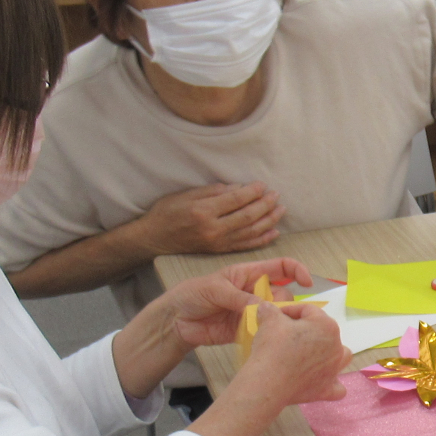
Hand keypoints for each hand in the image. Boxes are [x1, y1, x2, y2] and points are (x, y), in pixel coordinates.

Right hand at [136, 182, 284, 255]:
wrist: (154, 239)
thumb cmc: (167, 212)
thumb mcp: (185, 195)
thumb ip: (212, 191)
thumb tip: (238, 188)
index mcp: (204, 211)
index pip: (236, 200)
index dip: (252, 192)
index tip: (262, 185)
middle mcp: (213, 229)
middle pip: (248, 216)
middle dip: (265, 204)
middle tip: (276, 195)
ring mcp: (218, 242)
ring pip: (251, 231)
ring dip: (269, 220)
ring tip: (281, 209)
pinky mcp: (220, 251)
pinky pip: (246, 245)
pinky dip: (262, 239)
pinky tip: (274, 232)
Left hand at [162, 258, 314, 348]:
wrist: (176, 320)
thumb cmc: (193, 294)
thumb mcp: (214, 288)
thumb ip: (239, 297)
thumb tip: (263, 307)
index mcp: (250, 274)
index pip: (282, 267)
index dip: (297, 271)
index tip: (307, 282)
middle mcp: (255, 292)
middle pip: (284, 295)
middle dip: (282, 304)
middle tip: (268, 313)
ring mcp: (253, 312)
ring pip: (277, 316)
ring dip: (274, 321)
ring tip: (260, 326)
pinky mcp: (248, 330)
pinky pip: (264, 332)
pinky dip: (265, 335)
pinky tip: (257, 337)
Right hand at [240, 301, 350, 404]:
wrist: (269, 381)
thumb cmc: (273, 347)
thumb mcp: (269, 321)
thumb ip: (270, 311)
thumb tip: (266, 306)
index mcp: (326, 326)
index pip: (309, 311)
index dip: (290, 311)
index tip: (276, 315)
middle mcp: (337, 346)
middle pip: (326, 332)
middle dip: (309, 330)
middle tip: (287, 334)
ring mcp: (335, 369)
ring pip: (341, 356)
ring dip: (330, 353)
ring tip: (313, 355)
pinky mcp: (327, 388)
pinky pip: (337, 387)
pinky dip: (330, 383)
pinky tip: (320, 382)